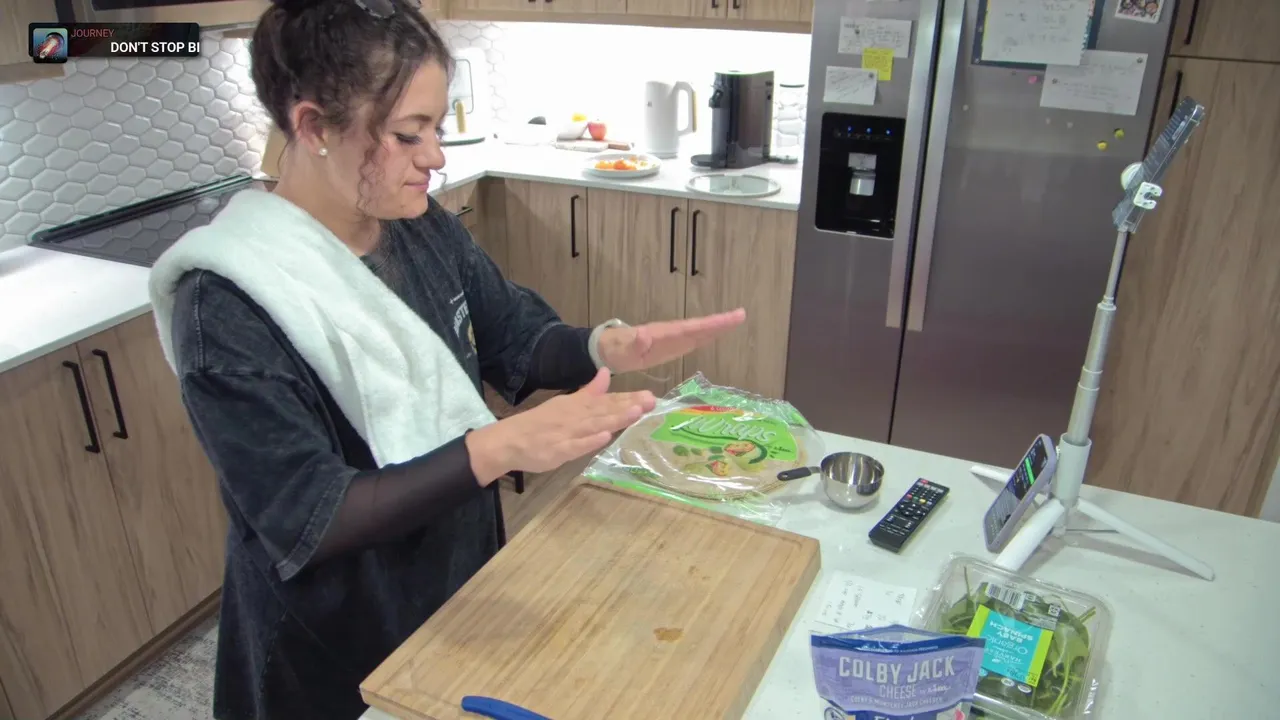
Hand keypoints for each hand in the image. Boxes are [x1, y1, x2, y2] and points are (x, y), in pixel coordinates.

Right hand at [465, 368, 656, 484]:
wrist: (509, 440)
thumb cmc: (540, 424)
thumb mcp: (566, 404)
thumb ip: (588, 392)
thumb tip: (605, 373)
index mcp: (577, 406)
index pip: (606, 401)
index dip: (628, 398)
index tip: (650, 395)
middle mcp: (575, 417)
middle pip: (605, 411)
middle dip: (628, 406)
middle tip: (651, 402)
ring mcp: (567, 434)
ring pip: (594, 425)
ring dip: (615, 418)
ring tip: (635, 412)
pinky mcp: (558, 450)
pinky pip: (575, 446)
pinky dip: (589, 440)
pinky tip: (604, 436)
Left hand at [597, 308, 746, 373]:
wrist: (608, 349)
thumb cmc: (616, 350)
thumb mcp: (623, 350)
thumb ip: (634, 344)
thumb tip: (645, 335)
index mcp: (662, 335)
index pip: (690, 328)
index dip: (710, 325)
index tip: (729, 318)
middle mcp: (670, 334)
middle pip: (699, 327)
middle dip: (719, 323)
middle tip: (741, 315)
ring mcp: (671, 339)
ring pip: (698, 332)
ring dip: (716, 327)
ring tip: (736, 320)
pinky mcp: (670, 346)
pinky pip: (692, 339)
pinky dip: (706, 335)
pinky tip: (716, 335)